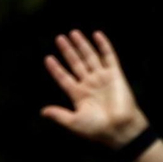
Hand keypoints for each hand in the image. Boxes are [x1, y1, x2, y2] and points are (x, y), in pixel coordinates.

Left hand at [40, 30, 149, 149]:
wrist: (119, 127)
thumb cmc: (97, 128)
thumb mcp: (74, 122)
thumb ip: (59, 114)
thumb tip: (42, 111)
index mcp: (78, 95)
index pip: (64, 78)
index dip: (56, 68)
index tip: (47, 58)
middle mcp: (89, 84)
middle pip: (75, 63)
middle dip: (67, 51)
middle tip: (59, 38)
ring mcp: (102, 77)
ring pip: (89, 57)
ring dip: (81, 45)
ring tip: (73, 33)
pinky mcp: (115, 74)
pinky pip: (108, 56)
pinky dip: (103, 45)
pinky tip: (96, 34)